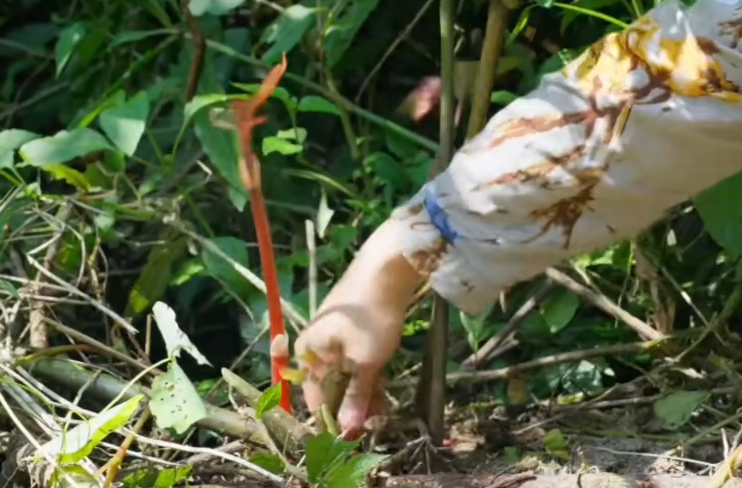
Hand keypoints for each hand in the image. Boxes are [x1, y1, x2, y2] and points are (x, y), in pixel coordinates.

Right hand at [294, 219, 422, 436]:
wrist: (387, 269)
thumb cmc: (370, 317)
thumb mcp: (366, 361)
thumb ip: (356, 396)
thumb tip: (348, 429)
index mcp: (308, 352)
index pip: (314, 397)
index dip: (333, 420)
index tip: (353, 437)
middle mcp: (315, 345)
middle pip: (331, 386)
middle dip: (352, 406)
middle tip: (375, 423)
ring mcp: (333, 336)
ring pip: (346, 373)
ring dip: (363, 392)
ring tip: (384, 409)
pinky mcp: (352, 330)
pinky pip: (355, 359)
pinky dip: (367, 374)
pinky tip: (383, 389)